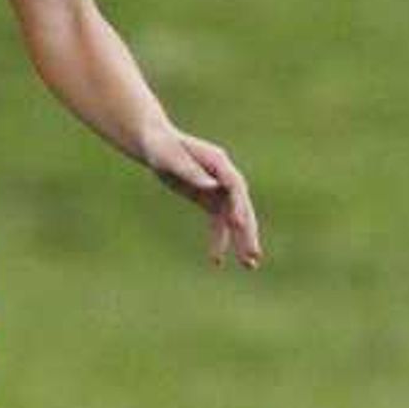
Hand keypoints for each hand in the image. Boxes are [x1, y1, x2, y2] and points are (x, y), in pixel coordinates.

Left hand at [143, 130, 261, 268]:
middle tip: (254, 254)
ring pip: (233, 218)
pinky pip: (218, 223)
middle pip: (241, 206)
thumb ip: (191, 171)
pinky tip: (217, 261)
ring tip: (250, 265)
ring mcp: (218, 189)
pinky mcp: (208, 199)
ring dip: (241, 241)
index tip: (237, 224)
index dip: (238, 205)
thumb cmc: (161, 146)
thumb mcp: (171, 158)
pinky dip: (219, 240)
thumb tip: (213, 186)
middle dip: (247, 230)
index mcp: (218, 162)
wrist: (154, 142)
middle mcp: (224, 176)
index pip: (235, 186)